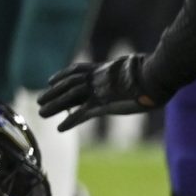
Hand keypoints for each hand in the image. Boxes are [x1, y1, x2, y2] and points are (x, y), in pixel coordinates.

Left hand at [35, 54, 158, 128]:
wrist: (156, 74)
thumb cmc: (156, 71)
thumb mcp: (139, 67)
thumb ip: (133, 69)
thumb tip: (142, 67)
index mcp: (104, 68)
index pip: (78, 70)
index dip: (63, 75)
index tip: (50, 80)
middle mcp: (97, 78)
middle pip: (69, 85)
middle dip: (53, 93)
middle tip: (39, 100)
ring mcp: (99, 91)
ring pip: (70, 98)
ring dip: (55, 106)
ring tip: (41, 114)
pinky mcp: (104, 104)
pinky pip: (82, 114)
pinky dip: (70, 121)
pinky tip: (60, 128)